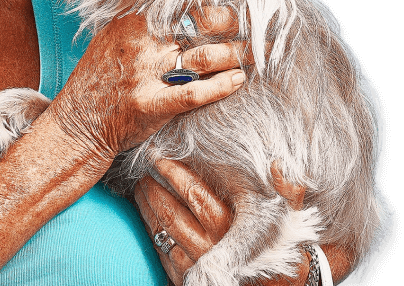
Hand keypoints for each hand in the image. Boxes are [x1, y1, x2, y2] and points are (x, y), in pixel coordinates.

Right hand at [48, 6, 249, 159]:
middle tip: (262, 26)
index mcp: (133, 23)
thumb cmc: (98, 81)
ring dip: (238, 54)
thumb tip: (177, 6)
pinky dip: (220, 86)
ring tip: (262, 53)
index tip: (242, 0)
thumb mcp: (112, 39)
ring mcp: (145, 74)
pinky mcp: (151, 105)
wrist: (78, 123)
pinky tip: (239, 80)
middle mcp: (141, 44)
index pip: (183, 3)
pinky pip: (193, 93)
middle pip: (200, 25)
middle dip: (236, 24)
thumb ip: (143, 23)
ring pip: (203, 57)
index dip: (217, 1)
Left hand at [134, 159, 352, 284]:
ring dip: (146, 206)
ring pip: (161, 229)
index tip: (156, 156)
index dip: (171, 171)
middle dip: (152, 186)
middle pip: (170, 209)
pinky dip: (150, 229)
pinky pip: (160, 250)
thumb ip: (287, 191)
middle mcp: (211, 247)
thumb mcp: (290, 219)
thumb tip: (276, 164)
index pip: (193, 191)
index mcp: (232, 228)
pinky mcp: (185, 279)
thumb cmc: (281, 249)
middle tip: (143, 170)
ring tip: (141, 187)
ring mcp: (195, 265)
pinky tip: (147, 214)